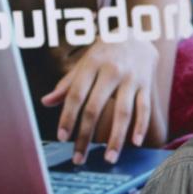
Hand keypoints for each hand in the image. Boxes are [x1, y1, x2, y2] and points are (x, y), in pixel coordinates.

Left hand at [40, 38, 158, 163]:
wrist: (138, 34)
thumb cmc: (105, 52)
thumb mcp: (85, 62)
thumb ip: (67, 84)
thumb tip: (46, 102)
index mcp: (91, 64)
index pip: (76, 94)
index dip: (68, 117)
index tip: (62, 137)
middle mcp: (111, 70)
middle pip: (96, 107)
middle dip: (86, 135)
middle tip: (79, 158)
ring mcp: (131, 78)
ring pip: (123, 112)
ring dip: (116, 138)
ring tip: (109, 159)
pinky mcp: (146, 84)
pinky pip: (144, 108)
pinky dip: (141, 126)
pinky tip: (135, 143)